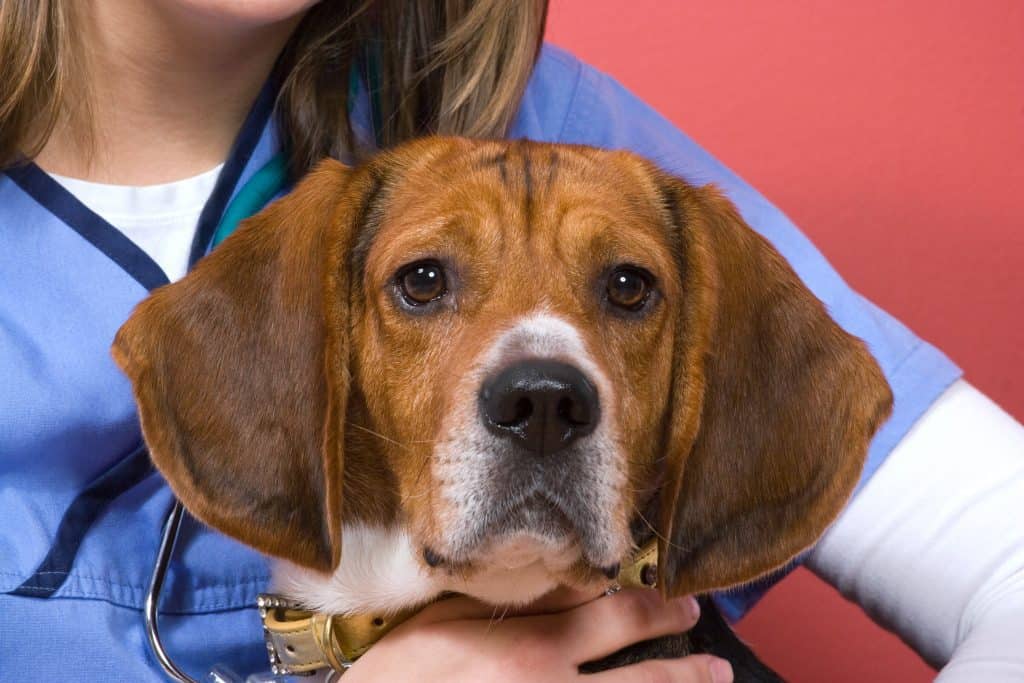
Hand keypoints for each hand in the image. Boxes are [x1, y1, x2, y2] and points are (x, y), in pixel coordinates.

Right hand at [342, 588, 733, 681]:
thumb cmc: (399, 676)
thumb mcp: (448, 618)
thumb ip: (513, 602)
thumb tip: (571, 583)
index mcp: (530, 649)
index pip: (616, 619)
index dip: (658, 609)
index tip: (683, 603)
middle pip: (643, 679)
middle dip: (687, 667)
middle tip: (716, 662)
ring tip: (710, 682)